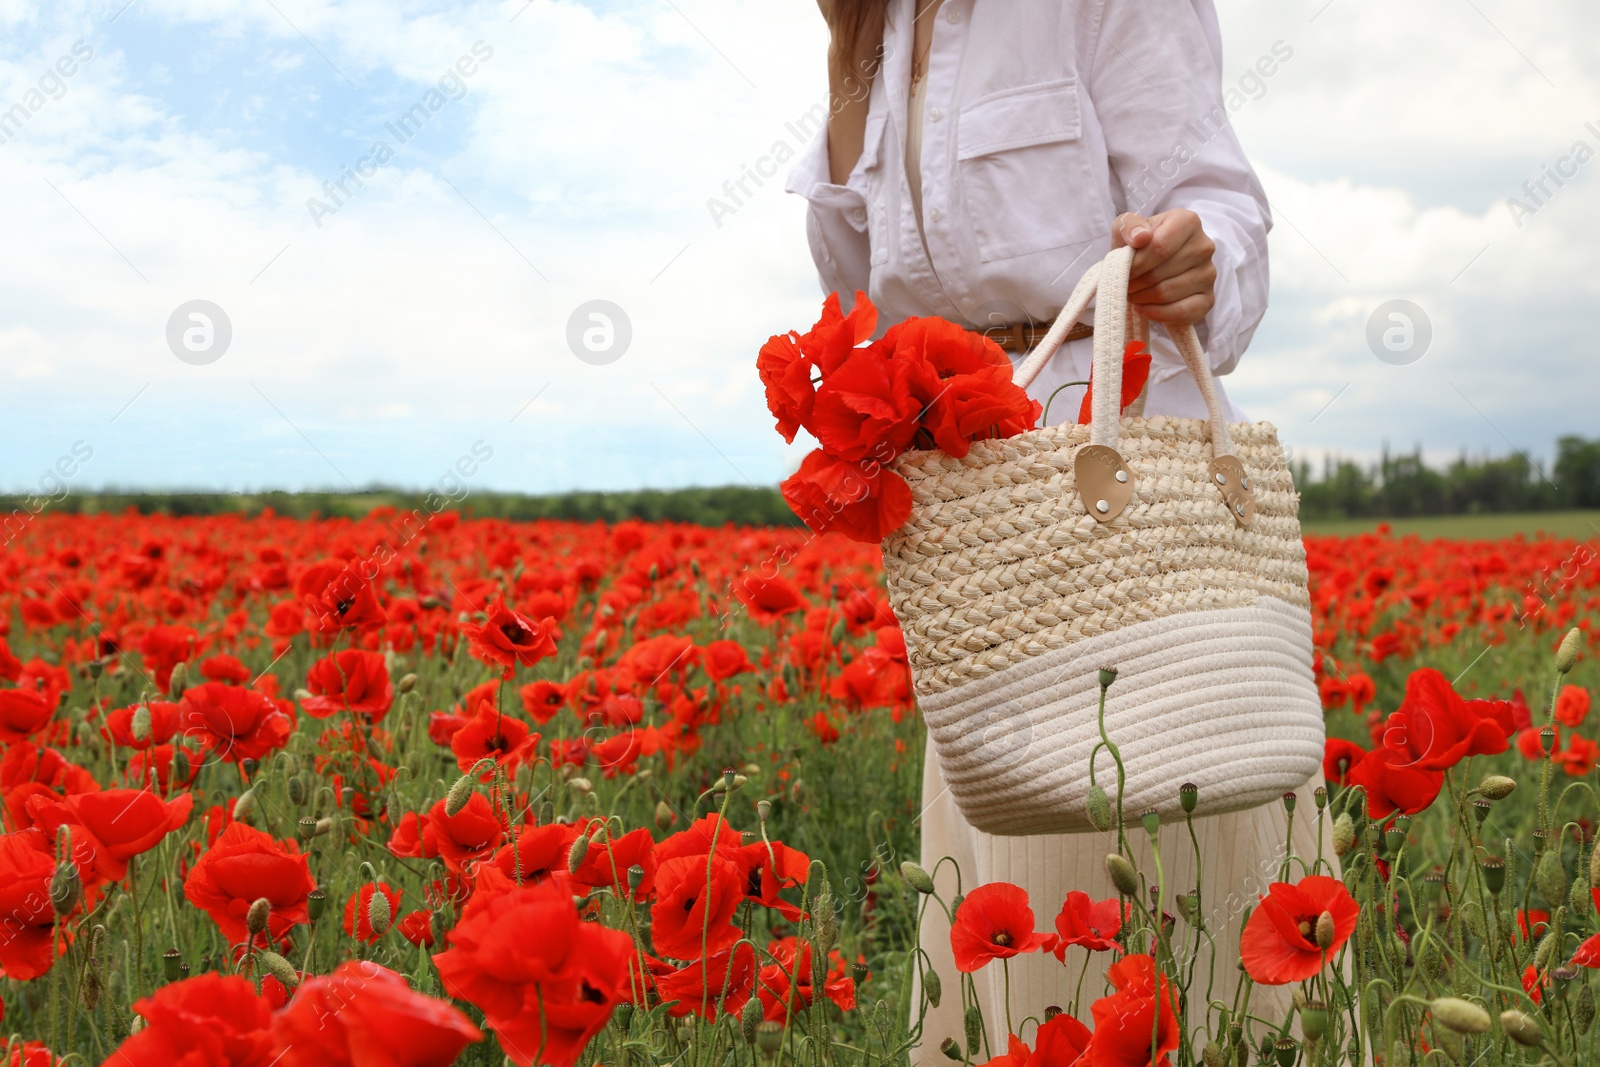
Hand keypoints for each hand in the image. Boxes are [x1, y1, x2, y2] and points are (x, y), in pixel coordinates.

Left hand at [1112, 210, 1216, 325]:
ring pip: (1168, 294)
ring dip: (1142, 298)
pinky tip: (1143, 308)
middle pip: (1161, 272)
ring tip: (1132, 293)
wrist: (1149, 265)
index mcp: (1188, 222)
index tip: (1122, 271)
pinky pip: (1182, 312)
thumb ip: (1128, 227)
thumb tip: (1141, 237)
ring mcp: (1209, 274)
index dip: (1136, 264)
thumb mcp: (1125, 228)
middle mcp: (1204, 246)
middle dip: (1135, 283)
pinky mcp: (1208, 299)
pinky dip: (1157, 314)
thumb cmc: (1137, 245)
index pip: (1160, 247)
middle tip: (1124, 284)